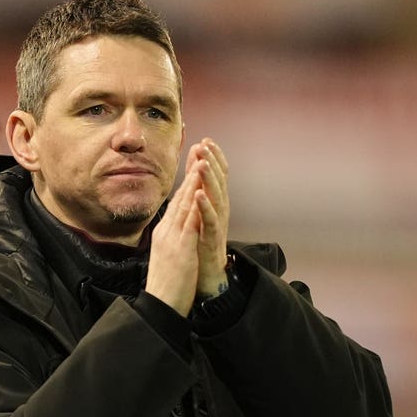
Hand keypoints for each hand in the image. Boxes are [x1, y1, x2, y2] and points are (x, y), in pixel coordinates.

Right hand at [144, 160, 201, 315]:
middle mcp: (166, 232)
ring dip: (193, 182)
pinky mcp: (181, 248)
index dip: (186, 183)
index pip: (176, 204)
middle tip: (198, 151)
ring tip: (201, 161)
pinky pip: (189, 222)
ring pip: (185, 205)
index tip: (193, 165)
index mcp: (163, 234)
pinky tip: (200, 190)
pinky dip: (195, 204)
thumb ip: (171, 241)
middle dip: (190, 174)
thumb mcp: (167, 257)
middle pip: (180, 198)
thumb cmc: (165, 286)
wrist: (160, 304)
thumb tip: (176, 232)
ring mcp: (173, 238)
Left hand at [186, 138, 229, 297]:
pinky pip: (210, 220)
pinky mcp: (212, 238)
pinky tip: (198, 194)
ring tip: (202, 162)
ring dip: (209, 179)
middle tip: (205, 144)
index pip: (216, 176)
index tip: (205, 140)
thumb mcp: (198, 215)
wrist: (206, 275)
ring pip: (216, 197)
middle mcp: (220, 211)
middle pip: (218, 181)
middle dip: (212, 161)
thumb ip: (198, 193)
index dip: (212, 158)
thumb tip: (196, 171)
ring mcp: (217, 224)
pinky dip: (205, 206)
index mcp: (215, 203)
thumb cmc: (200, 244)